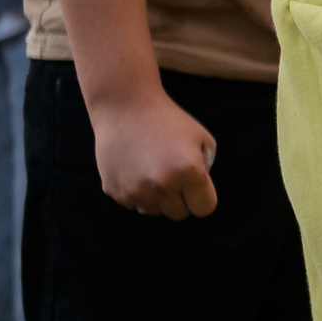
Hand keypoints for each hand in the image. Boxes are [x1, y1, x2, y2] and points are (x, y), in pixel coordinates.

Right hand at [89, 87, 218, 218]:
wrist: (125, 107)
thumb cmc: (169, 121)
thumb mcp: (202, 139)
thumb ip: (207, 170)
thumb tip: (197, 195)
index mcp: (189, 173)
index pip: (204, 209)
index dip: (202, 197)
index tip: (196, 183)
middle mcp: (161, 186)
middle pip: (179, 214)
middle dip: (181, 199)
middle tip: (173, 174)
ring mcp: (135, 190)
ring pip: (155, 212)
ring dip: (158, 198)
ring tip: (153, 169)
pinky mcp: (114, 191)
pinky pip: (133, 204)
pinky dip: (137, 192)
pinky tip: (136, 168)